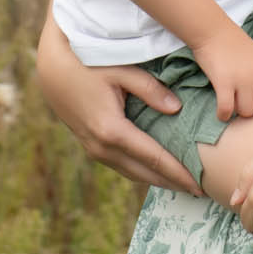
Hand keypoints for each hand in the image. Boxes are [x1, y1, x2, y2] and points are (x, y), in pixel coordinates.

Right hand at [34, 0, 200, 194]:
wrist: (52, 70)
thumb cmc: (89, 64)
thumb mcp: (122, 70)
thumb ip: (151, 90)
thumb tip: (177, 109)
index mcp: (112, 130)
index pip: (154, 158)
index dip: (178, 172)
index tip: (199, 183)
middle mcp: (102, 147)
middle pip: (144, 173)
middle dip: (172, 183)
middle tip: (200, 190)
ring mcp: (94, 149)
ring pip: (132, 172)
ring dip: (157, 180)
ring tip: (182, 184)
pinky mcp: (91, 146)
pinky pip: (121, 165)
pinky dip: (142, 171)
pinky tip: (156, 170)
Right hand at [190, 27, 252, 121]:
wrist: (213, 31)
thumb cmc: (235, 45)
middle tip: (245, 102)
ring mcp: (243, 80)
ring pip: (247, 112)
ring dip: (238, 111)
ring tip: (232, 103)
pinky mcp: (224, 83)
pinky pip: (227, 110)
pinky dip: (223, 115)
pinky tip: (221, 112)